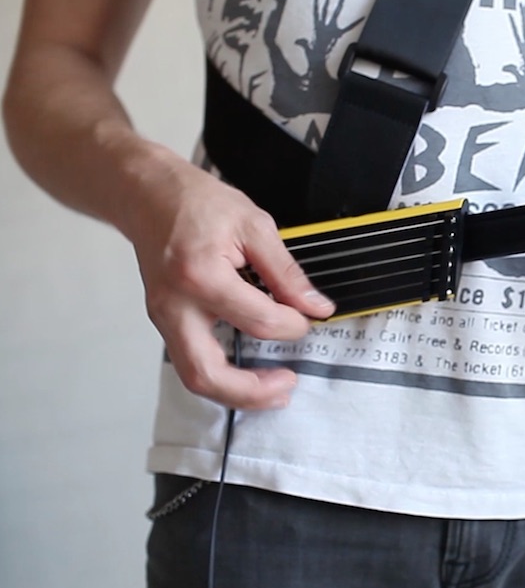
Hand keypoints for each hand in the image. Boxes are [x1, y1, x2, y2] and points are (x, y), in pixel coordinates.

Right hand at [126, 152, 334, 408]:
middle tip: (288, 387)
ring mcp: (163, 318)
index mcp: (201, 276)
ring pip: (194, 376)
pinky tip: (249, 372)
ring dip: (236, 393)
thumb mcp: (254, 225)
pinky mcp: (164, 322)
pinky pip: (191, 361)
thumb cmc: (196, 202)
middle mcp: (175, 305)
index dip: (293, 326)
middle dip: (252, 392)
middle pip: (207, 373)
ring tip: (273, 391)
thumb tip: (315, 306)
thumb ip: (286, 272)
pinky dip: (222, 375)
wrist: (146, 195)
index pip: (258, 321)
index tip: (310, 317)